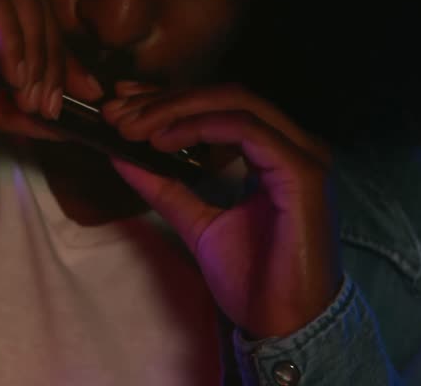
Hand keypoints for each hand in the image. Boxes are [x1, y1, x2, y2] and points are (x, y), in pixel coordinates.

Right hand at [0, 0, 101, 138]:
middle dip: (52, 55)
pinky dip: (10, 32)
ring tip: (32, 93)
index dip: (61, 53)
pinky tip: (12, 69)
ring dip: (34, 47)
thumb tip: (62, 126)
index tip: (81, 98)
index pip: (33, 9)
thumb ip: (10, 104)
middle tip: (52, 103)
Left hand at [101, 82, 342, 339]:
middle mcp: (295, 146)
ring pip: (234, 103)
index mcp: (275, 153)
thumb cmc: (252, 278)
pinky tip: (163, 140)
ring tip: (132, 127)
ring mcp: (302, 157)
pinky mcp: (302, 174)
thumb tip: (123, 152)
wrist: (282, 325)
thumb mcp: (195, 221)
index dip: (167, 99)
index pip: (219, 105)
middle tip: (117, 113)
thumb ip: (164, 185)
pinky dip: (200, 126)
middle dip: (164, 100)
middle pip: (224, 95)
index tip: (121, 106)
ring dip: (175, 110)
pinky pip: (247, 130)